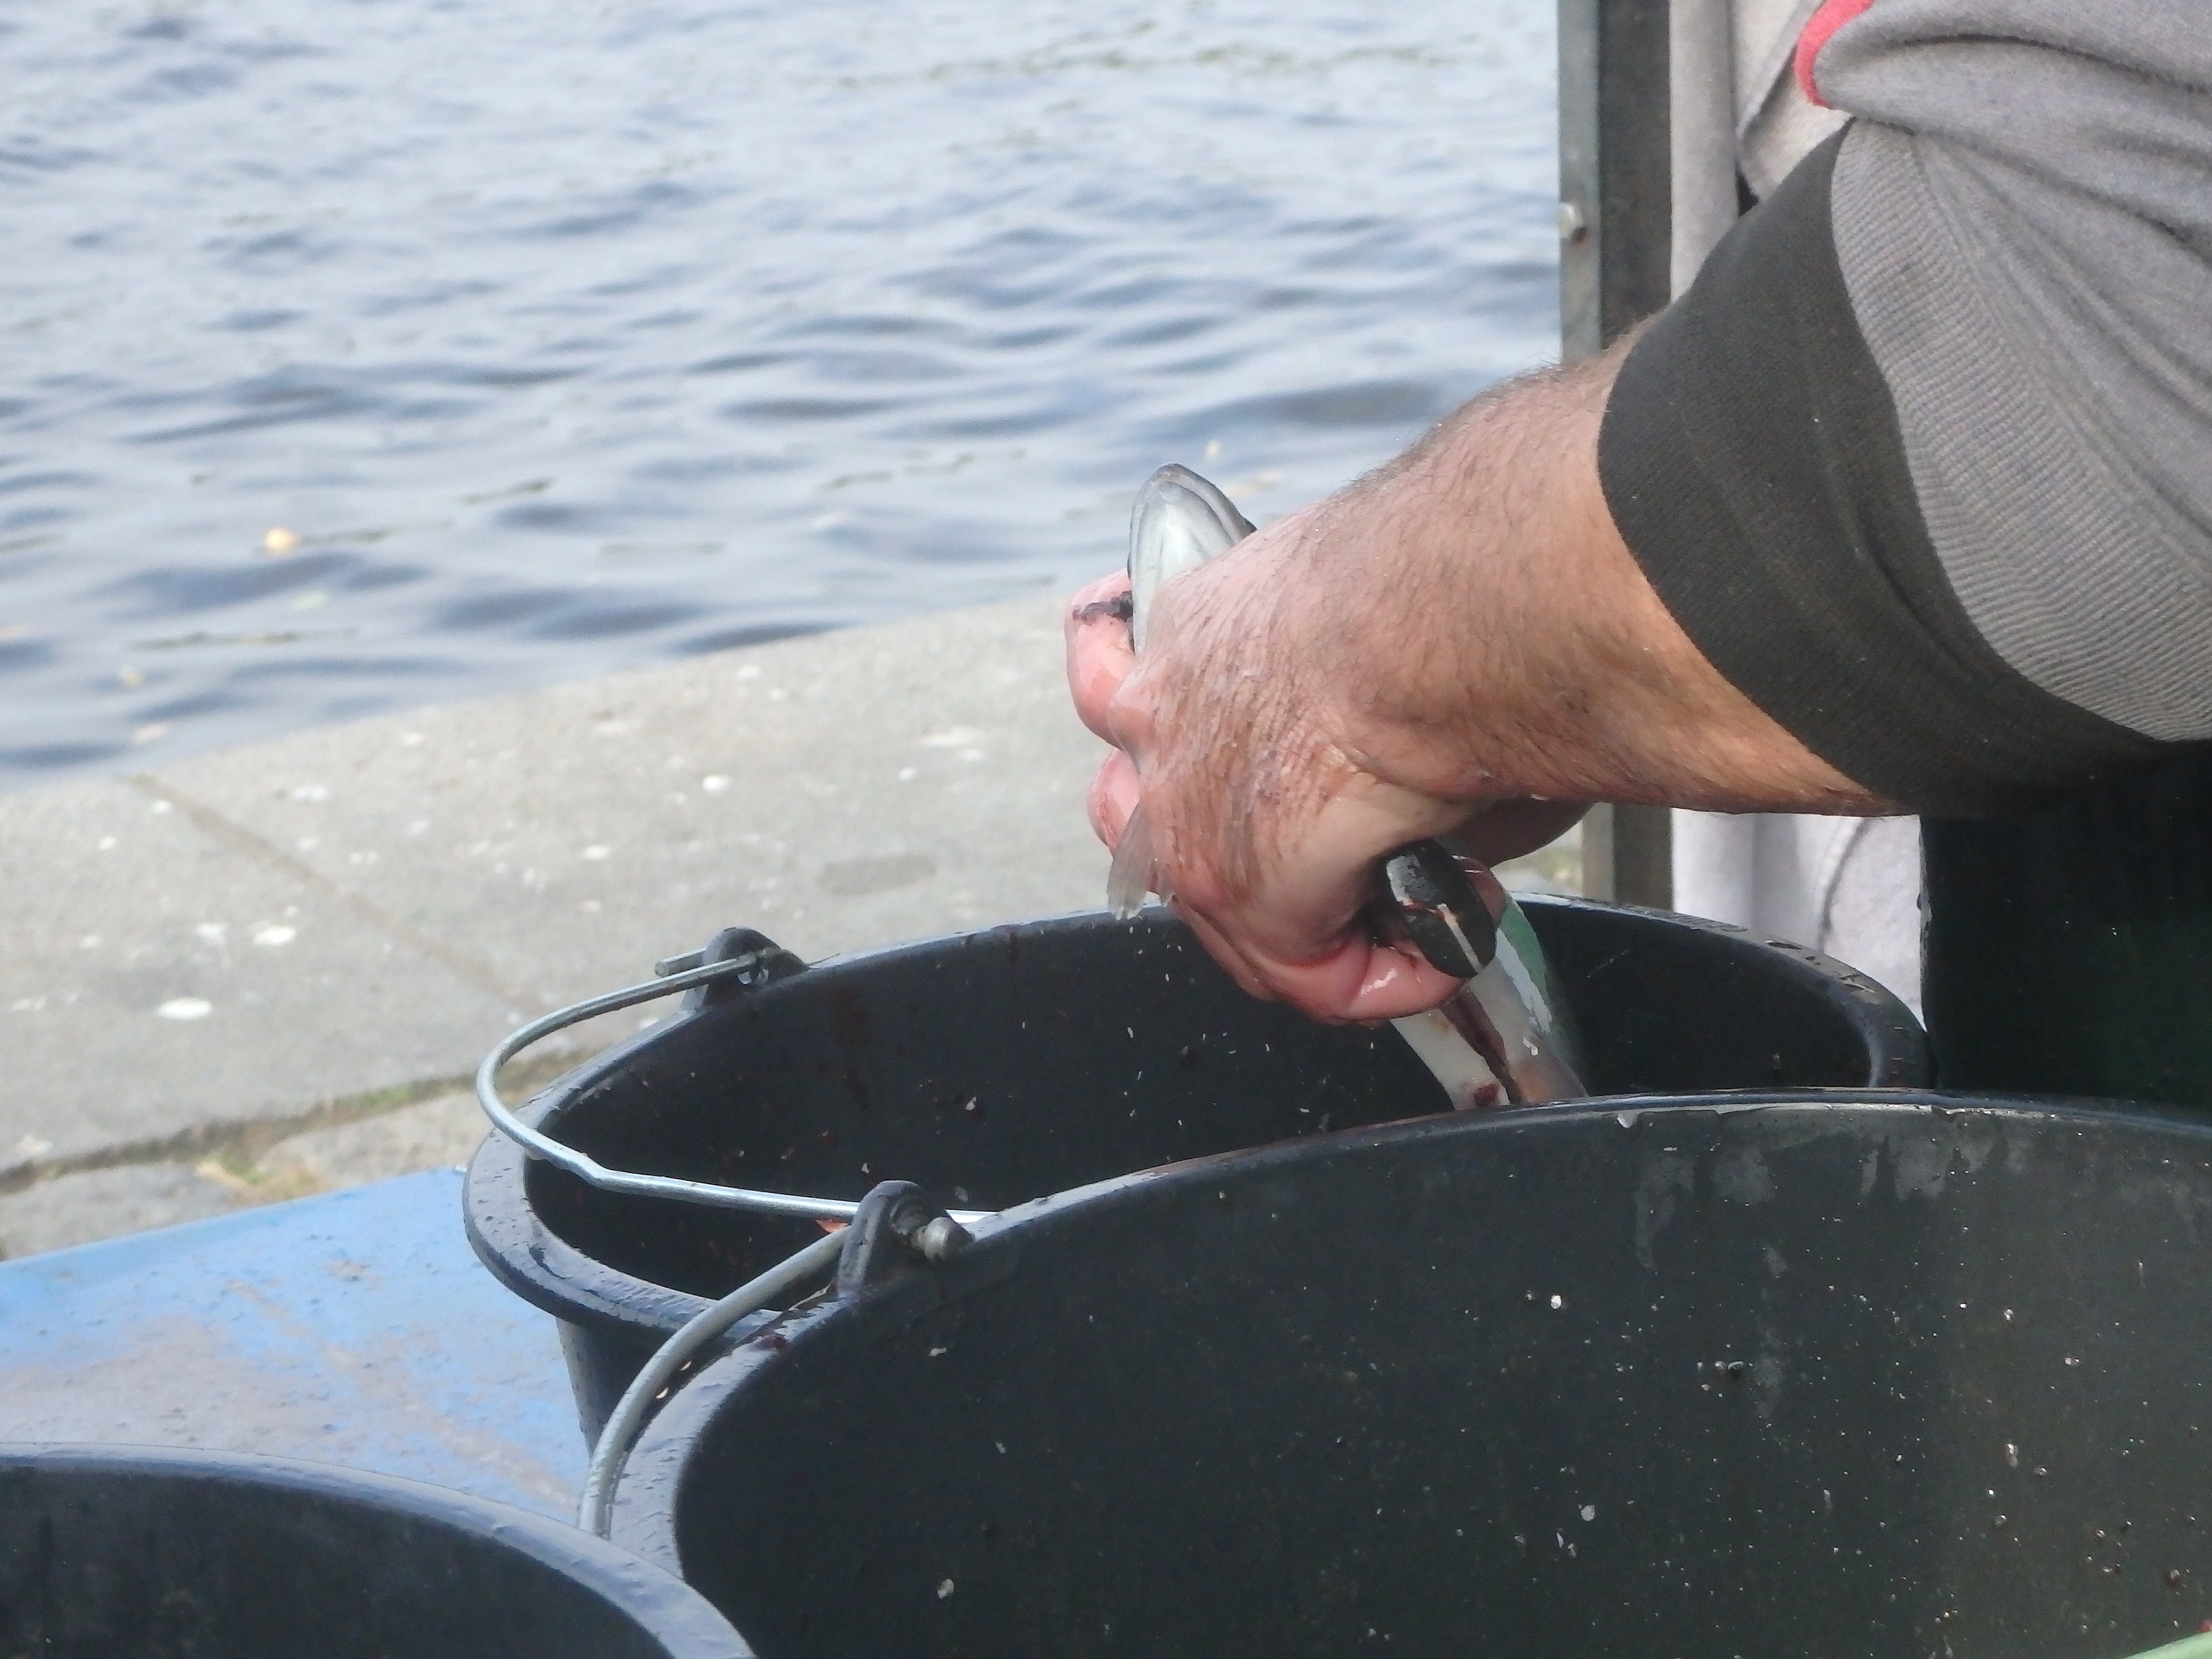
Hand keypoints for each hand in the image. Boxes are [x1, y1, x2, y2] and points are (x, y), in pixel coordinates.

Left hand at [1067, 346, 1886, 1022]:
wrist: (1443, 608)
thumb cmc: (1447, 585)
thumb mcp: (1382, 634)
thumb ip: (1364, 719)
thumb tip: (1427, 804)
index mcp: (1198, 625)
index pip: (1151, 700)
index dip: (1212, 751)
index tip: (1289, 767)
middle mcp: (1162, 713)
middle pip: (1155, 819)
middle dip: (1249, 859)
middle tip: (1348, 870)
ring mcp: (1180, 805)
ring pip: (1219, 909)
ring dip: (1311, 931)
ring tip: (1404, 922)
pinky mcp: (1232, 881)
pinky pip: (1305, 972)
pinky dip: (1384, 975)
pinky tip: (1446, 945)